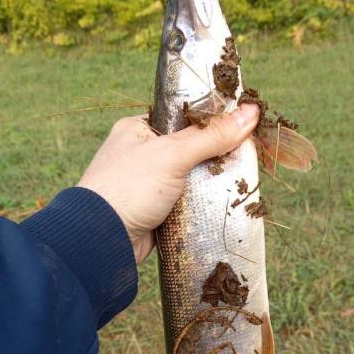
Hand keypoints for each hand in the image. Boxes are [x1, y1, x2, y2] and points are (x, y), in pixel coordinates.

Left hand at [77, 103, 258, 262]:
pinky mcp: (155, 212)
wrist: (101, 241)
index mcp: (138, 129)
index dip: (213, 121)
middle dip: (216, 157)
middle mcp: (141, 154)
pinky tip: (223, 204)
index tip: (243, 126)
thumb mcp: (173, 154)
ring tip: (241, 181)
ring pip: (191, 179)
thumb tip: (251, 112)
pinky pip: (186, 204)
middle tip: (246, 156)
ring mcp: (148, 185)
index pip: (184, 117)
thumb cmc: (129, 187)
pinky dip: (201, 206)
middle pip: (191, 149)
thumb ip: (212, 136)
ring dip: (210, 184)